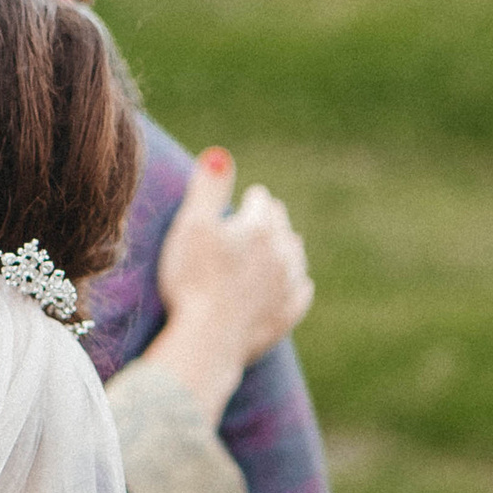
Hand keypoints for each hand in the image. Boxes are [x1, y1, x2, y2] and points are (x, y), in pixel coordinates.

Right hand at [146, 151, 311, 418]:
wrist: (208, 338)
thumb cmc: (193, 279)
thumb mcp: (193, 225)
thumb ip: (209, 188)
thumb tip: (220, 154)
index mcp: (259, 228)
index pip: (262, 203)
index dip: (253, 199)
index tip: (251, 197)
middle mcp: (282, 253)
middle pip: (281, 228)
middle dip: (272, 221)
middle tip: (264, 218)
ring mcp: (286, 286)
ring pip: (294, 258)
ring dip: (286, 250)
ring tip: (280, 247)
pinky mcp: (286, 316)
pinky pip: (300, 294)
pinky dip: (296, 286)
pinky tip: (297, 285)